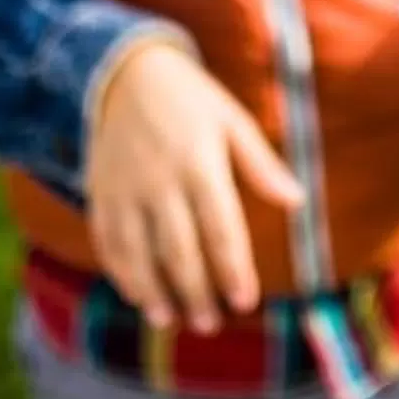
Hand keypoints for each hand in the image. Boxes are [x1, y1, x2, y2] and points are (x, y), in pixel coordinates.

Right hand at [88, 38, 303, 333]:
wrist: (126, 74)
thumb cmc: (192, 100)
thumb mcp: (233, 121)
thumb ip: (261, 165)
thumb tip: (298, 201)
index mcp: (200, 163)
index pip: (220, 229)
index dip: (233, 270)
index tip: (246, 303)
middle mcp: (160, 181)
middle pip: (179, 251)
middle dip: (197, 293)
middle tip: (212, 324)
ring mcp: (125, 190)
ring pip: (139, 255)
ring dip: (155, 293)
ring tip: (174, 321)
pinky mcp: (100, 194)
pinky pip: (108, 244)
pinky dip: (122, 275)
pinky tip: (139, 298)